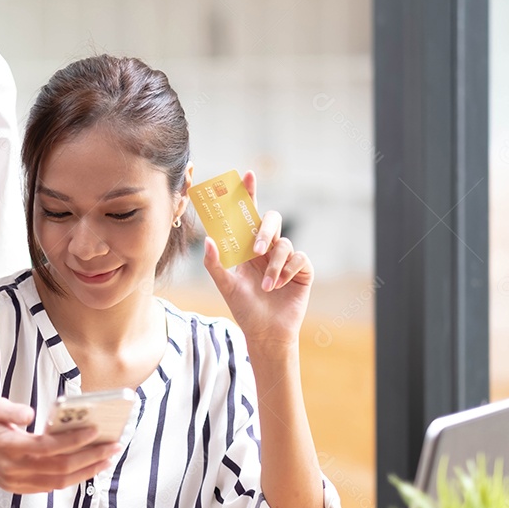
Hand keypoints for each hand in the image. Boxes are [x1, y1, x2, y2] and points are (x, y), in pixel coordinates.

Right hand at [0, 398, 119, 492]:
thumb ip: (13, 410)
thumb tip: (32, 414)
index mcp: (8, 447)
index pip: (48, 447)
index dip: (74, 441)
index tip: (95, 431)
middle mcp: (13, 469)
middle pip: (60, 468)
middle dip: (90, 458)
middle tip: (112, 446)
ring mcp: (15, 481)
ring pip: (58, 482)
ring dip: (85, 471)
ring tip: (106, 459)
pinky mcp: (16, 486)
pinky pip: (49, 486)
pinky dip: (70, 479)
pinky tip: (85, 468)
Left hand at [201, 170, 312, 352]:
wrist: (266, 332)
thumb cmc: (244, 308)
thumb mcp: (225, 286)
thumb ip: (214, 263)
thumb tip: (207, 239)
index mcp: (248, 247)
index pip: (248, 215)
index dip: (248, 194)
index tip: (247, 175)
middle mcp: (268, 247)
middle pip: (271, 221)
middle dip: (264, 231)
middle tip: (255, 250)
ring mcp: (286, 257)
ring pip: (284, 244)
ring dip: (273, 266)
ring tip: (266, 286)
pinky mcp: (302, 269)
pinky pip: (298, 258)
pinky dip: (287, 272)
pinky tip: (279, 286)